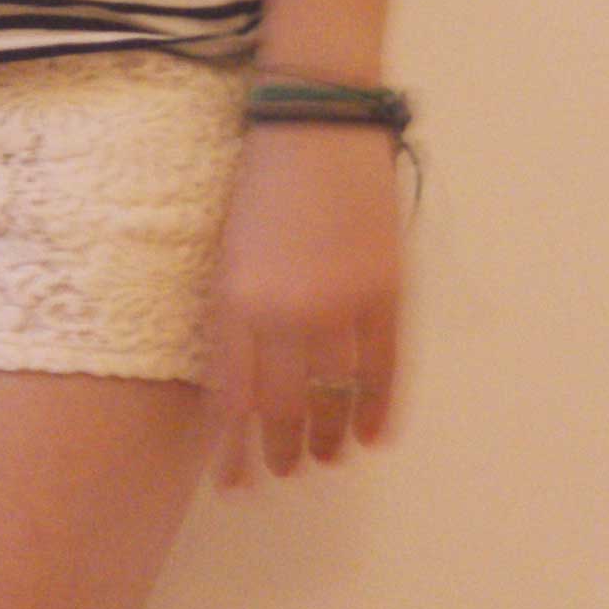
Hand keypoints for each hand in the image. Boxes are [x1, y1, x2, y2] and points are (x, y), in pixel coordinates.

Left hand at [199, 127, 406, 490]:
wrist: (315, 124)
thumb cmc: (258, 185)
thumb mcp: (223, 254)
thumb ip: (228, 320)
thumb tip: (235, 387)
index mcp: (234, 302)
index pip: (233, 400)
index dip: (234, 452)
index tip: (234, 485)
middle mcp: (284, 311)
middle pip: (286, 408)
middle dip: (283, 451)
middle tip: (285, 474)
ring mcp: (340, 303)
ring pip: (336, 396)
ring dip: (330, 437)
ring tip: (326, 461)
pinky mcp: (385, 289)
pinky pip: (385, 367)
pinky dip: (380, 408)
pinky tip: (374, 436)